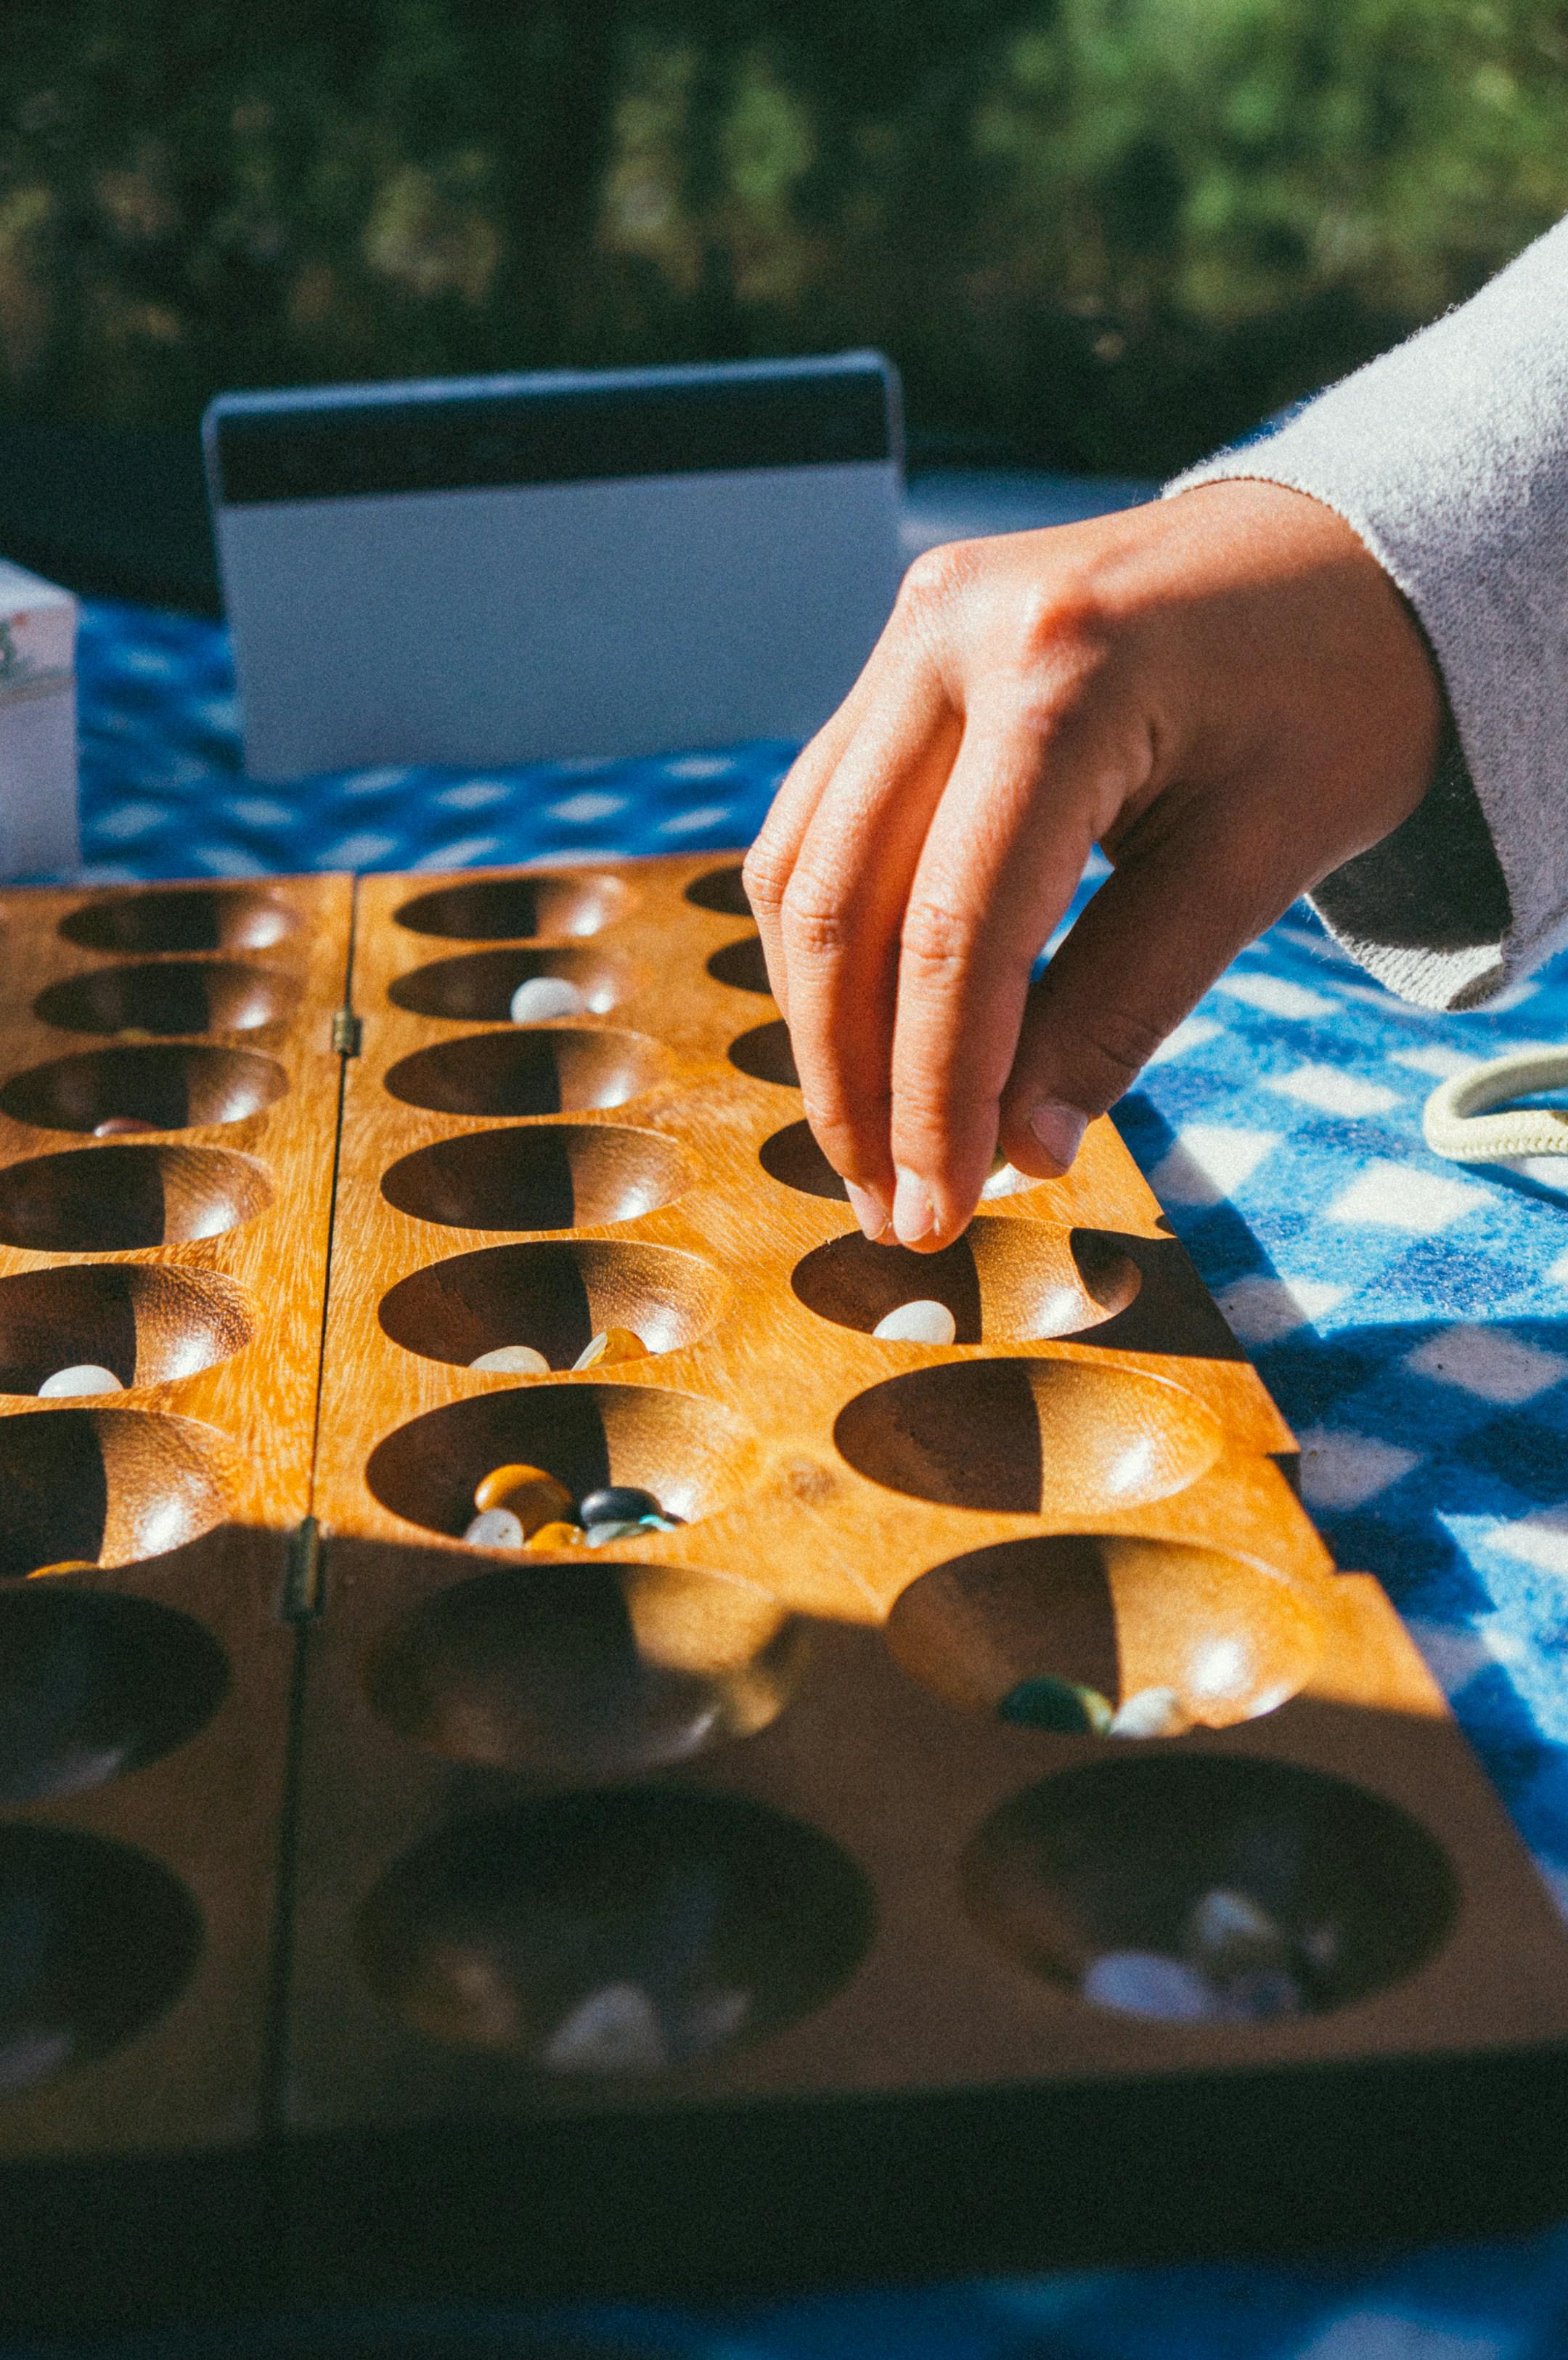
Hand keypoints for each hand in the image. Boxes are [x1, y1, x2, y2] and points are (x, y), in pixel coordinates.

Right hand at [743, 479, 1442, 1248]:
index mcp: (1063, 671)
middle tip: (890, 1212)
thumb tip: (1014, 1152)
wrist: (1345, 554)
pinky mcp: (901, 649)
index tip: (940, 1215)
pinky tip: (871, 1034)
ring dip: (821, 1022)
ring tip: (873, 1149)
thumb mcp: (1254, 861)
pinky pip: (823, 816)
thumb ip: (1123, 1006)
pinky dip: (833, 938)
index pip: (953, 931)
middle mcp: (951, 631)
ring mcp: (911, 628)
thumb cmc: (1333, 700)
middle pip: (837, 902)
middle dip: (853, 1082)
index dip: (933, 1095)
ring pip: (800, 863)